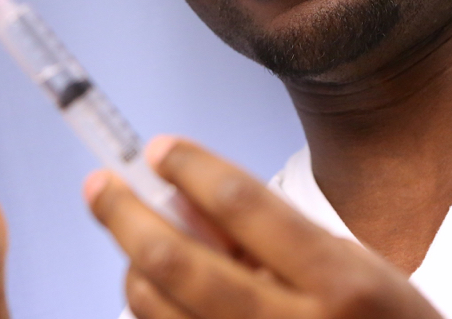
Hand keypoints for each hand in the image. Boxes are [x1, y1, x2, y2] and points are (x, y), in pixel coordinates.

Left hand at [85, 137, 441, 318]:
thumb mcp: (352, 265)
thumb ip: (273, 233)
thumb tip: (185, 193)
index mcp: (339, 282)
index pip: (244, 204)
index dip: (190, 167)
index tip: (158, 149)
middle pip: (180, 261)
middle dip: (125, 214)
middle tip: (99, 183)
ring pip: (158, 308)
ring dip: (132, 263)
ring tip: (134, 238)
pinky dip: (152, 307)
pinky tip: (155, 287)